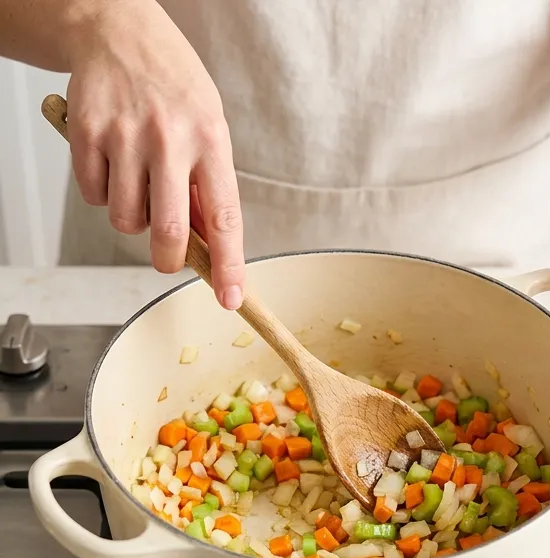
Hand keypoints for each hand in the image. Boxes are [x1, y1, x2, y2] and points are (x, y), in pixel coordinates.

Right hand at [65, 0, 244, 308]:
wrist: (118, 33)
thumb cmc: (172, 85)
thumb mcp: (208, 125)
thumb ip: (208, 181)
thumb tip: (209, 241)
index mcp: (210, 140)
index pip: (224, 217)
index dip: (228, 264)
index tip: (230, 297)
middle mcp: (169, 140)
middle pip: (169, 231)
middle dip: (169, 258)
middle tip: (169, 258)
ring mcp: (124, 137)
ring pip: (126, 219)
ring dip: (133, 219)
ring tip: (140, 185)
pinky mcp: (85, 135)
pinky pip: (94, 195)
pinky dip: (103, 193)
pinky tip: (113, 162)